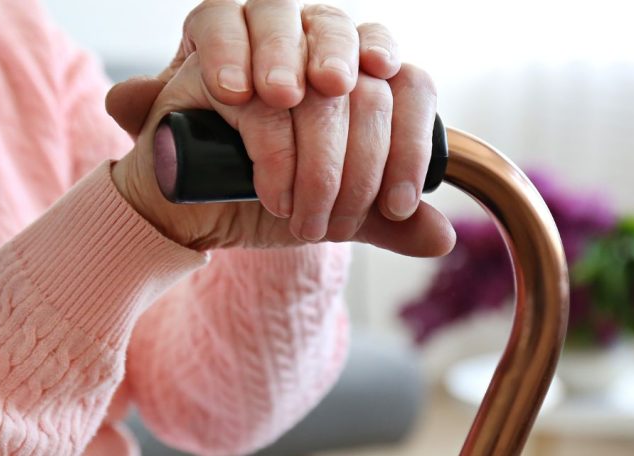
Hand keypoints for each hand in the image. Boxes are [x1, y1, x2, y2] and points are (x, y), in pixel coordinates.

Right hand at [107, 3, 454, 256]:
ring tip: (301, 198)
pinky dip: (255, 117)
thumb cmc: (262, 199)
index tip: (397, 203)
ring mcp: (262, 42)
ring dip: (311, 137)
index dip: (411, 142)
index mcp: (356, 76)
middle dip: (353, 161)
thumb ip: (382, 220)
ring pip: (305, 54)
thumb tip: (441, 238)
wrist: (193, 211)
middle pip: (359, 75)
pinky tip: (257, 166)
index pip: (408, 83)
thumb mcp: (331, 214)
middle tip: (333, 218)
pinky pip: (236, 57)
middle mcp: (316, 47)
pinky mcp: (207, 53)